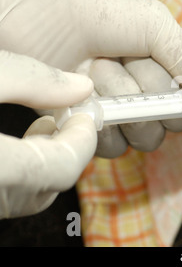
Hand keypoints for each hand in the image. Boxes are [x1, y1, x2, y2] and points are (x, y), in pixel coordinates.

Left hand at [0, 0, 181, 156]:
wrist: (27, 5)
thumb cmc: (92, 5)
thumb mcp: (154, 28)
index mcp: (167, 64)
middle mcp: (147, 90)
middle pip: (175, 121)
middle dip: (156, 94)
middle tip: (130, 62)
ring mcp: (118, 110)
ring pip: (144, 136)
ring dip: (123, 103)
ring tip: (97, 69)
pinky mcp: (88, 126)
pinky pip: (111, 146)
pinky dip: (99, 122)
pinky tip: (83, 93)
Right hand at [0, 50, 96, 218]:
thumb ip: (31, 78)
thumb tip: (80, 86)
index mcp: (0, 167)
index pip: (63, 167)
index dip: (83, 139)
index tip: (83, 114)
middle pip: (52, 184)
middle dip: (69, 149)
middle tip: (68, 118)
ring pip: (32, 193)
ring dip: (49, 161)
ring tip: (45, 126)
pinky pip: (11, 193)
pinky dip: (26, 171)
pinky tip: (18, 144)